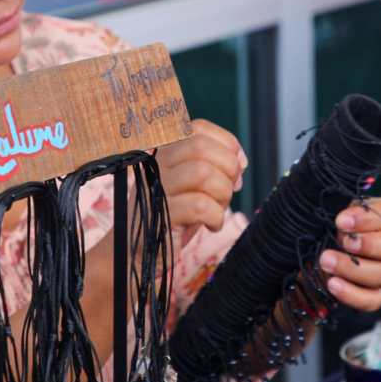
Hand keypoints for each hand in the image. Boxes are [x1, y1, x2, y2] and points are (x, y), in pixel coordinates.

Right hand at [155, 119, 246, 240]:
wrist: (139, 253)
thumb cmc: (173, 216)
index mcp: (164, 152)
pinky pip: (200, 206)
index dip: (226, 143)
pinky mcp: (159, 215)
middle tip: (230, 189)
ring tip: (218, 209)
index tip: (238, 166)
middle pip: (201, 146)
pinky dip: (216, 217)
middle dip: (228, 167)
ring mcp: (155, 188)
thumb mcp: (193, 186)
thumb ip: (215, 167)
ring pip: (203, 173)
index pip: (198, 128)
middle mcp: (156, 164)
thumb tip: (241, 162)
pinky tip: (212, 226)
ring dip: (223, 194)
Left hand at [318, 199, 380, 311]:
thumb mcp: (338, 215)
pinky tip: (333, 284)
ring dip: (354, 268)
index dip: (368, 218)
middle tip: (345, 243)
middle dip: (373, 245)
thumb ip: (343, 215)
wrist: (321, 254)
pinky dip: (352, 294)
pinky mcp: (377, 294)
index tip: (341, 221)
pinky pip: (373, 300)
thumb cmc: (334, 230)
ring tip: (326, 261)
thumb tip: (343, 220)